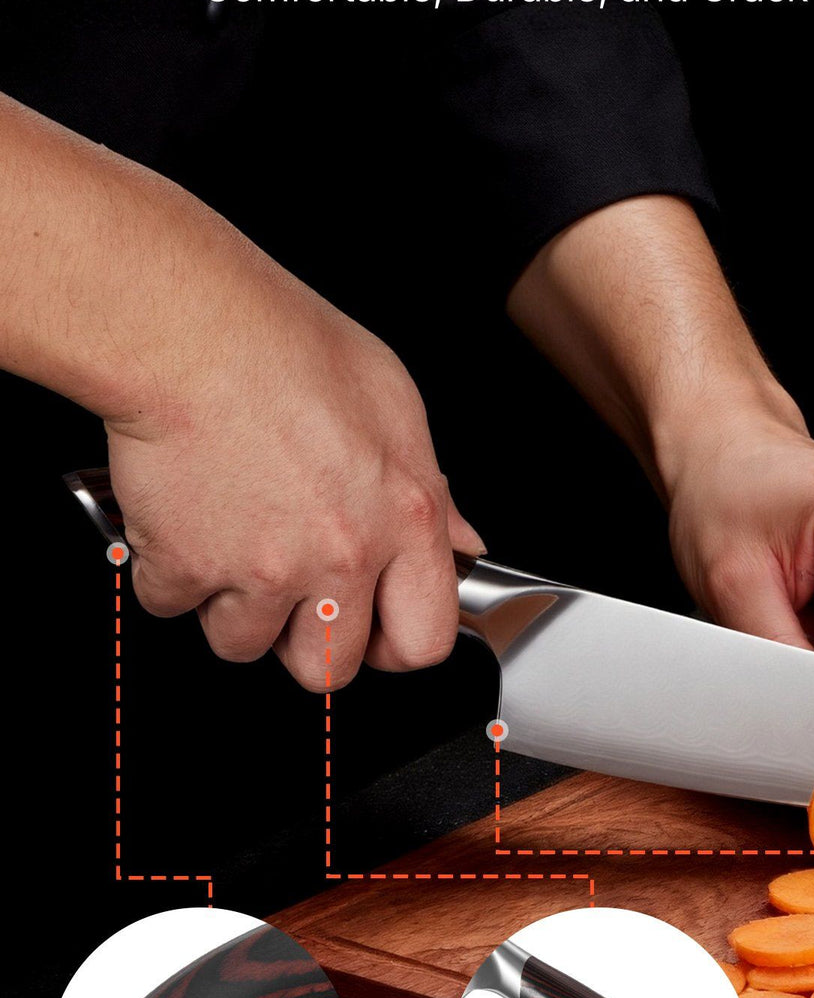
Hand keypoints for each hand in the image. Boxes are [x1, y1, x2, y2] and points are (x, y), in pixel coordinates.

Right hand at [0, 94, 480, 689]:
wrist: (190, 328)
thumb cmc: (290, 349)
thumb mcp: (397, 408)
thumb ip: (432, 492)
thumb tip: (460, 542)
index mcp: (405, 521)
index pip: (426, 640)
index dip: (397, 646)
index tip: (378, 632)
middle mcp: (341, 556)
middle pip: (327, 669)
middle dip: (307, 644)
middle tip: (295, 598)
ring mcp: (262, 570)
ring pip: (242, 644)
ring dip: (233, 607)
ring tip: (232, 540)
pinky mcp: (186, 566)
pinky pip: (171, 604)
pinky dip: (169, 572)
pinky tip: (184, 519)